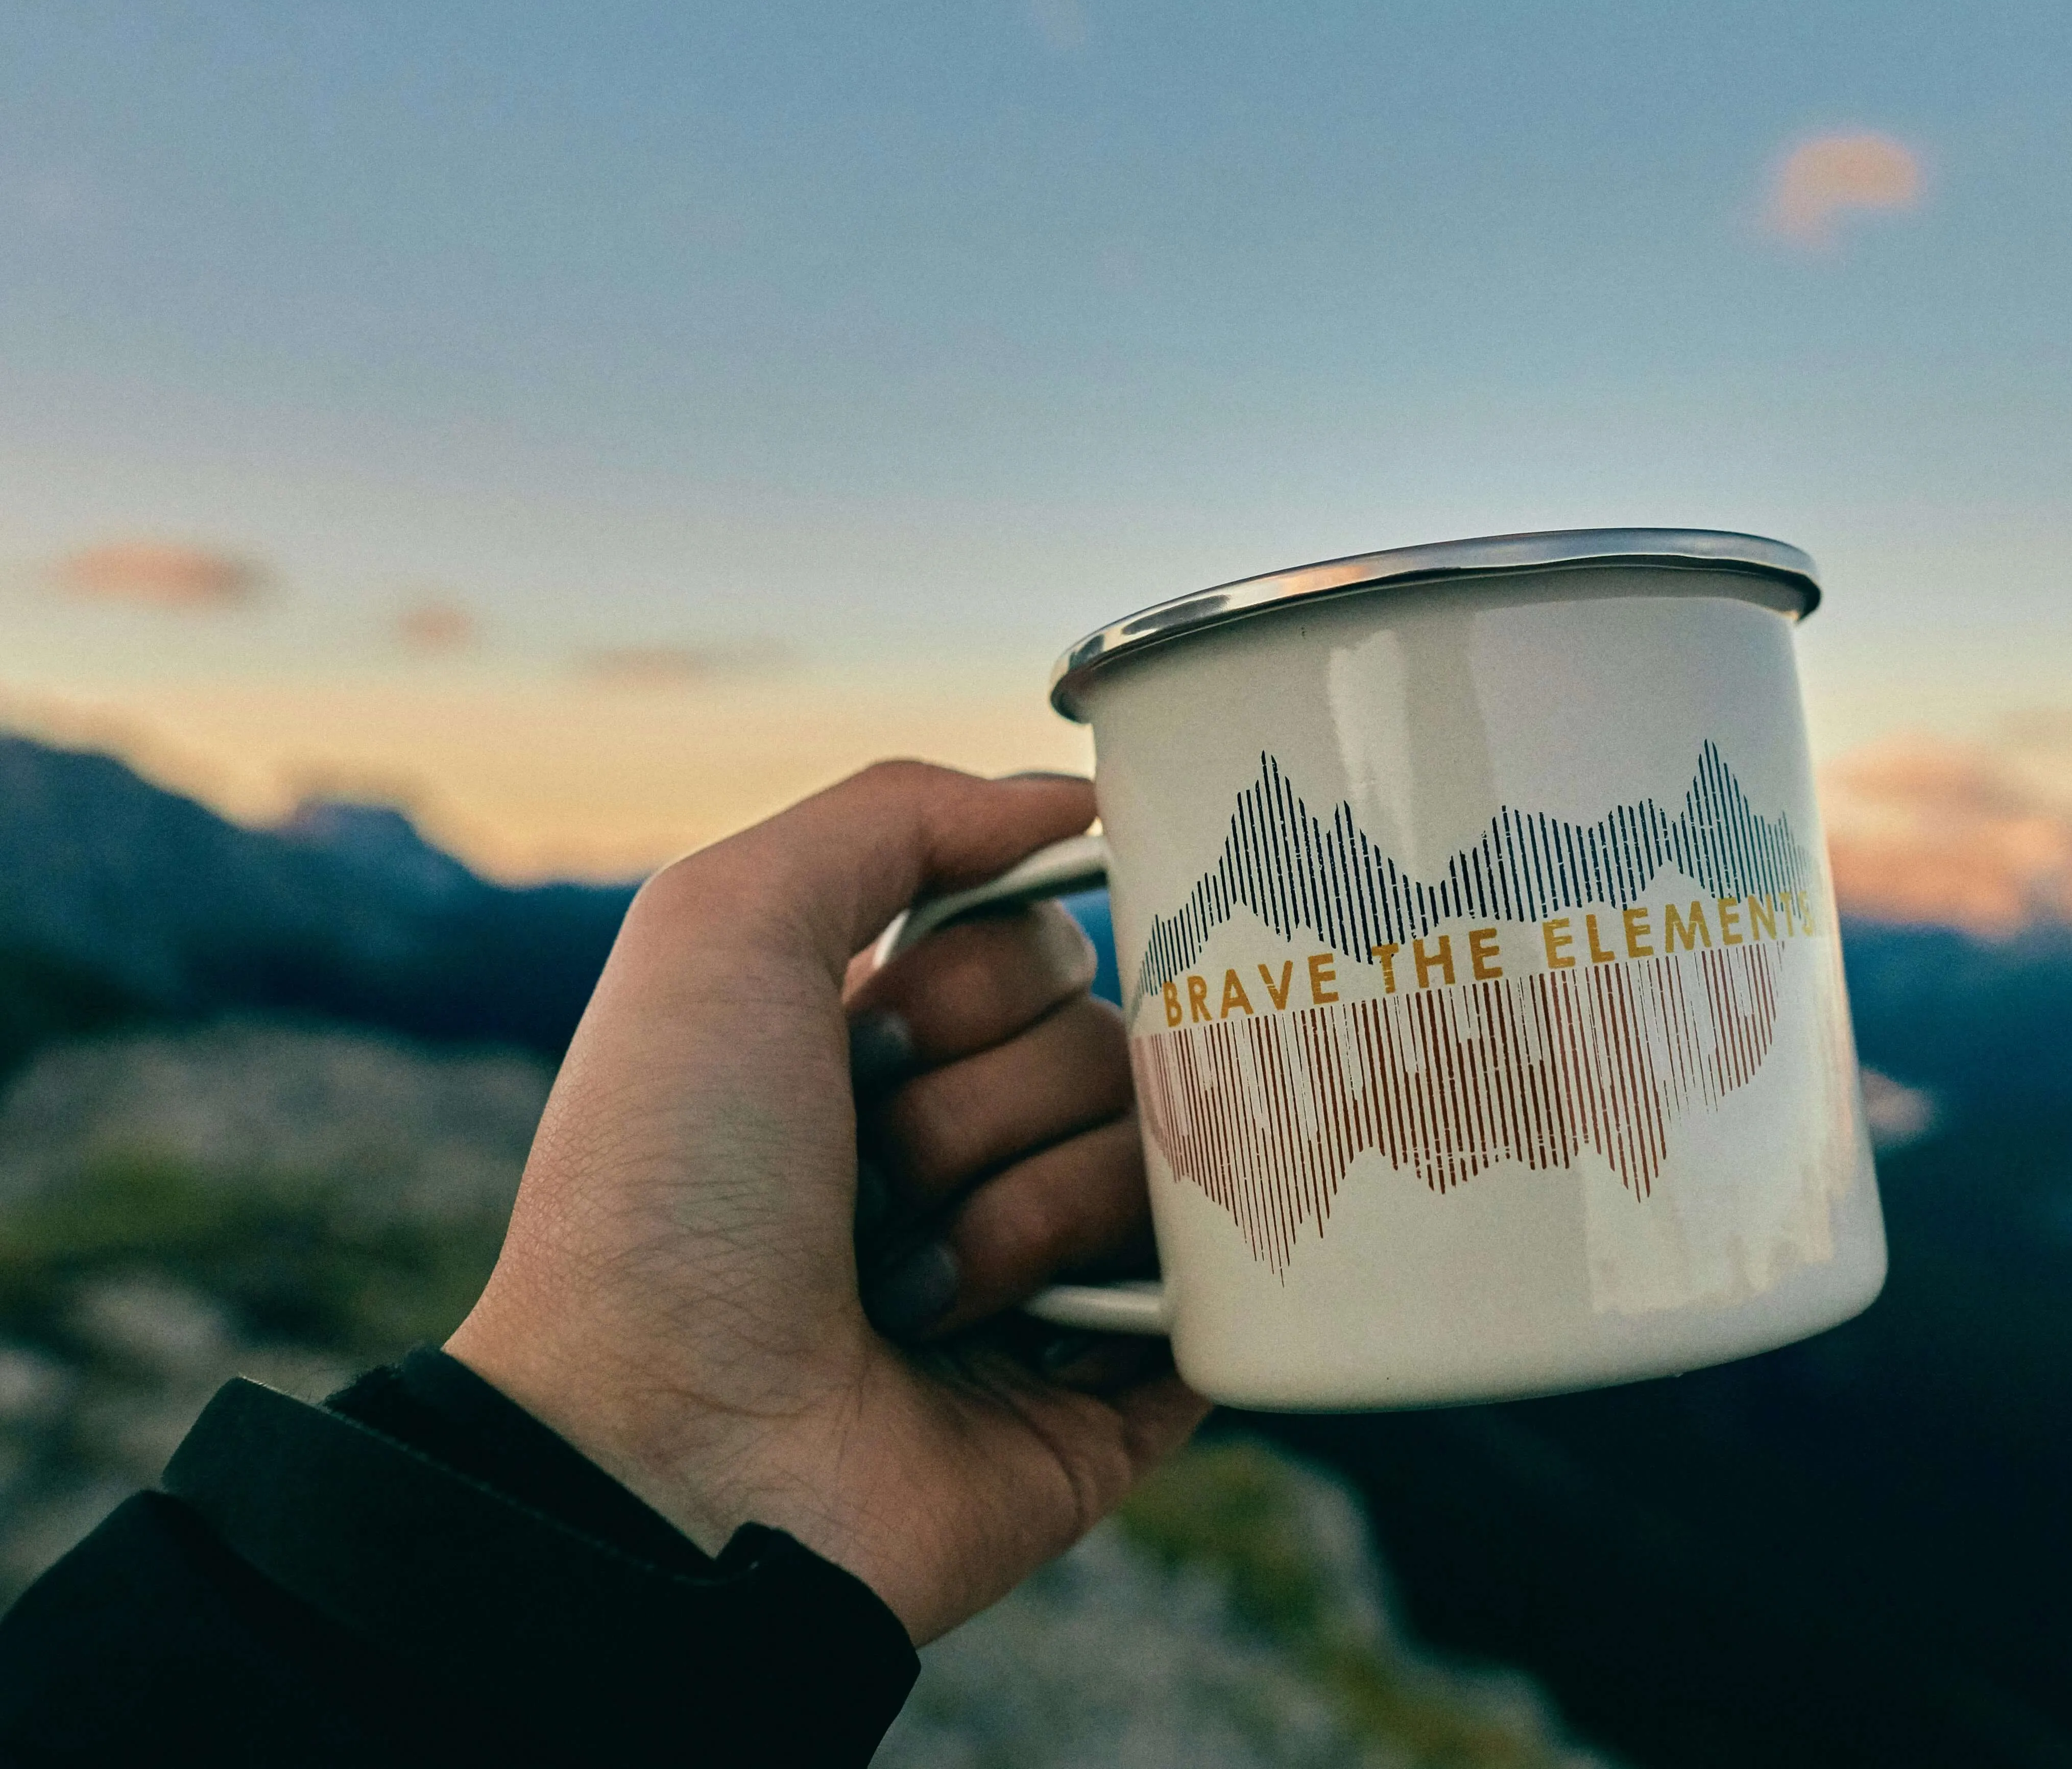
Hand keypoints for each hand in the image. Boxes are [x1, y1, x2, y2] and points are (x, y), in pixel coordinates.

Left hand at [446, 763, 1207, 1643]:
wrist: (666, 1454)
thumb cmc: (666, 1192)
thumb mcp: (723, 926)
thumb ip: (897, 812)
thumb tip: (1081, 798)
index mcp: (902, 1050)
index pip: (1050, 944)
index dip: (975, 980)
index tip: (869, 1037)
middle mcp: (986, 1149)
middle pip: (1117, 1038)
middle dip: (984, 1104)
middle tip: (871, 1183)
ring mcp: (1063, 1272)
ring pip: (1168, 1156)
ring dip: (1021, 1215)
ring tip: (908, 1295)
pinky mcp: (1126, 1388)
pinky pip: (1223, 1289)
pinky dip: (1126, 1300)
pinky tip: (1028, 1340)